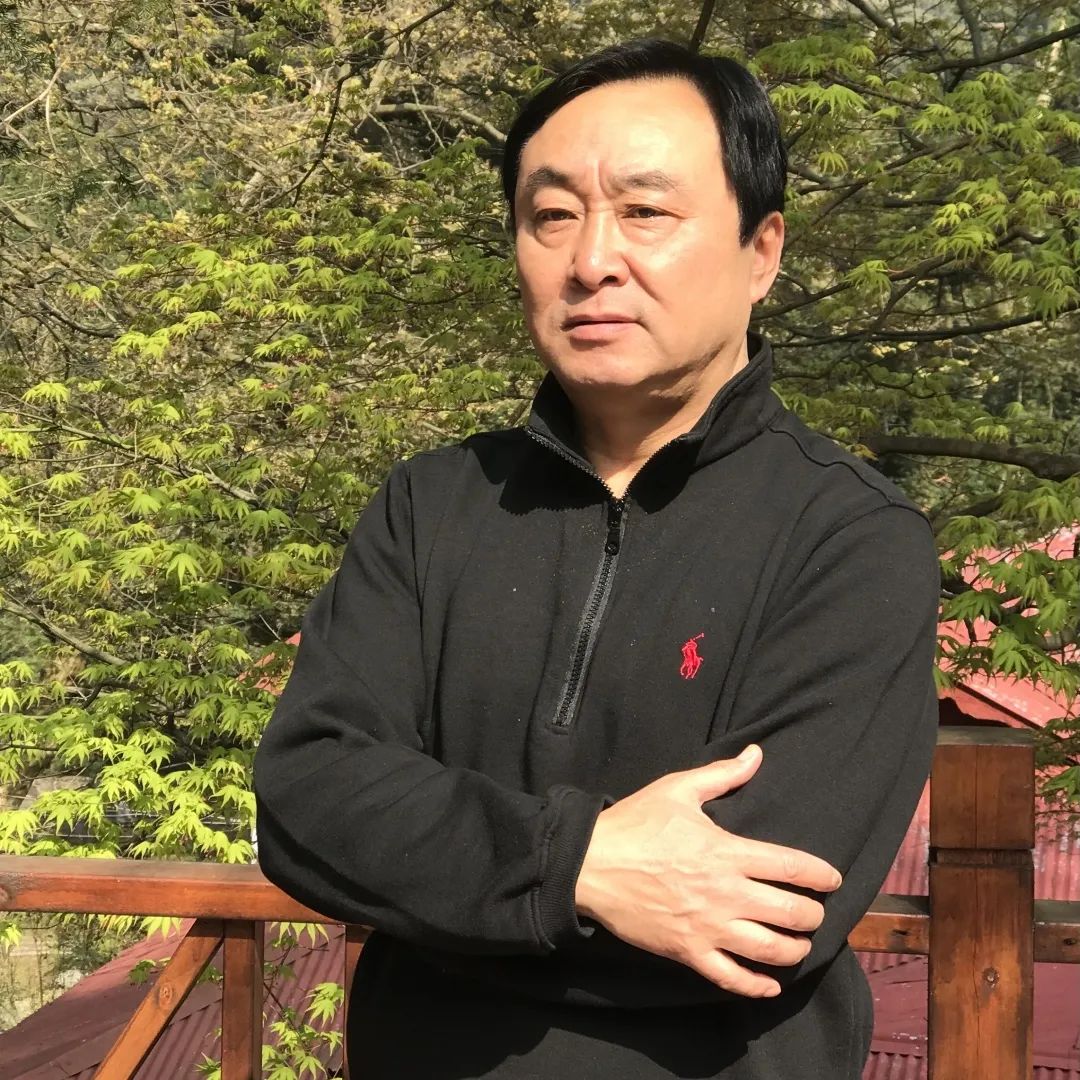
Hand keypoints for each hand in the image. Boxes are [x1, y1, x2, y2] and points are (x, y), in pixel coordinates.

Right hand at [574, 745, 842, 997]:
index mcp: (727, 852)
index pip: (791, 867)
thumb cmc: (635, 823)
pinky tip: (770, 985)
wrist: (591, 865)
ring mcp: (707, 927)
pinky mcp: (688, 952)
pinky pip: (731, 977)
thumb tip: (756, 754)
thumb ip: (722, 774)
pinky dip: (756, 986)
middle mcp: (725, 894)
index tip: (832, 879)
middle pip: (789, 913)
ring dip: (794, 950)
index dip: (820, 875)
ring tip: (800, 945)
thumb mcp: (677, 789)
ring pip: (768, 950)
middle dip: (812, 915)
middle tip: (815, 913)